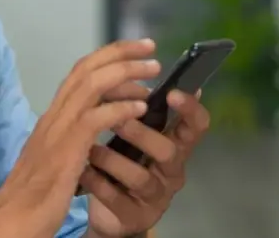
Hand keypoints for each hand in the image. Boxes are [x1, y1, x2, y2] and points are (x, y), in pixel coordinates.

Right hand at [0, 38, 161, 237]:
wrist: (13, 218)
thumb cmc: (34, 193)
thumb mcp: (55, 155)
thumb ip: (71, 136)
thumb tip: (92, 124)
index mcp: (53, 116)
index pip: (79, 72)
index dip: (108, 57)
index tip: (134, 52)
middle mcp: (54, 115)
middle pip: (86, 68)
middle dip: (120, 53)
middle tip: (149, 47)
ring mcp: (59, 130)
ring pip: (91, 84)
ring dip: (125, 73)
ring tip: (151, 72)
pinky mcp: (66, 149)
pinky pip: (96, 118)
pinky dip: (120, 108)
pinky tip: (140, 108)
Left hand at [80, 89, 210, 237]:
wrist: (111, 209)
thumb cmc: (126, 160)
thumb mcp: (135, 132)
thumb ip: (137, 104)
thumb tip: (136, 61)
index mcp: (175, 144)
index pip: (196, 126)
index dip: (189, 109)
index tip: (171, 92)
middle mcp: (171, 170)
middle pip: (169, 150)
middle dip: (142, 133)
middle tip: (118, 120)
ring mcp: (154, 196)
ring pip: (141, 177)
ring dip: (113, 159)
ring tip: (91, 150)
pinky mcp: (133, 216)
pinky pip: (115, 198)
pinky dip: (96, 181)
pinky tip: (81, 170)